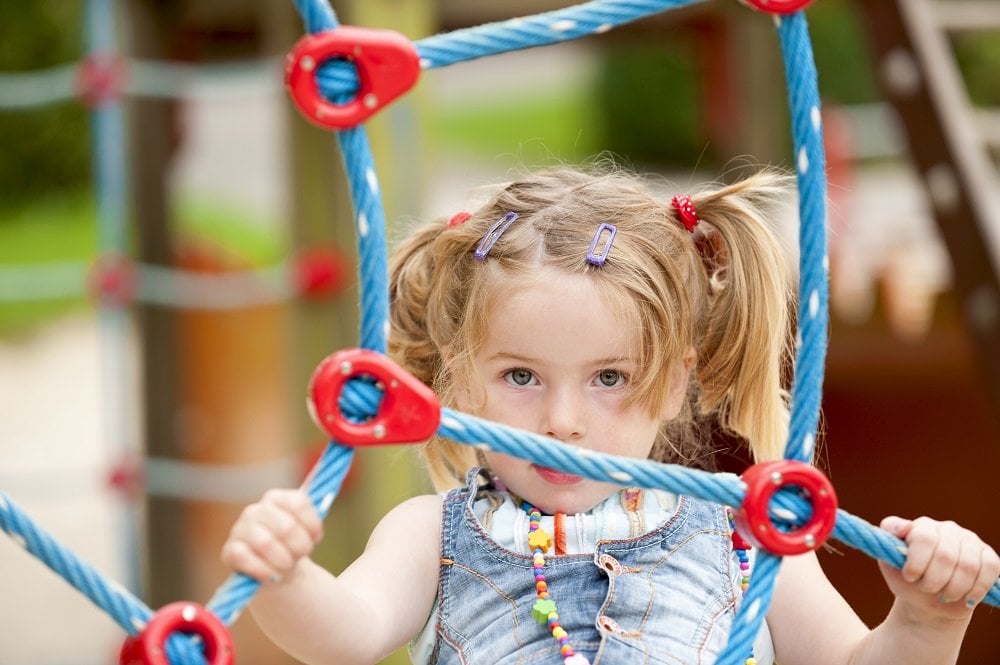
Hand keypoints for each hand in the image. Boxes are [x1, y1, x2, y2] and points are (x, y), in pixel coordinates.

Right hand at [221, 489, 323, 583]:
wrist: (274, 570)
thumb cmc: (292, 545)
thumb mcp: (306, 532)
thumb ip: (312, 526)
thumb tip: (315, 531)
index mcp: (276, 498)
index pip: (299, 503)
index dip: (312, 525)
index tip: (315, 538)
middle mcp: (255, 510)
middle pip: (287, 527)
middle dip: (300, 547)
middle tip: (301, 555)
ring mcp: (240, 529)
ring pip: (266, 543)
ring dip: (283, 560)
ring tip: (287, 566)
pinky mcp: (229, 551)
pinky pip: (244, 558)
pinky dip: (262, 570)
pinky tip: (270, 576)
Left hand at [879, 515, 999, 624]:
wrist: (929, 601)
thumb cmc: (907, 580)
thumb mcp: (889, 563)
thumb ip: (888, 540)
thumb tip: (904, 527)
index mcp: (921, 526)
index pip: (924, 538)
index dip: (917, 562)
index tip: (909, 577)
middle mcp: (946, 528)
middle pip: (946, 555)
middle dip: (934, 581)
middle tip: (926, 589)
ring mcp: (969, 540)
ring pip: (968, 566)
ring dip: (954, 589)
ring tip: (943, 595)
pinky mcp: (987, 555)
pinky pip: (990, 569)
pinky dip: (977, 589)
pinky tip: (966, 598)